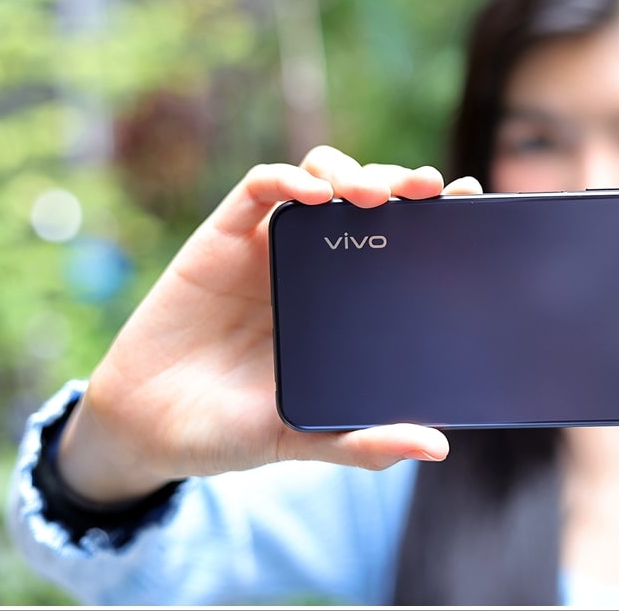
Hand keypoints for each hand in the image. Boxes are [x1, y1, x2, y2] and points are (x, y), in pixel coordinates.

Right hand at [56, 146, 481, 502]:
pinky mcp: (222, 237)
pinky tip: (309, 194)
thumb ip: (363, 442)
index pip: (401, 241)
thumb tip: (436, 446)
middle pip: (368, 196)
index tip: (470, 197)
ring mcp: (270, 247)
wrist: (148, 432)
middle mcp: (317, 263)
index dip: (436, 214)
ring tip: (372, 193)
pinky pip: (258, 188)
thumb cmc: (232, 430)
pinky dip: (286, 180)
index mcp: (347, 300)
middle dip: (401, 181)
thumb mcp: (304, 438)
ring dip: (349, 172)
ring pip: (320, 177)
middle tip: (429, 189)